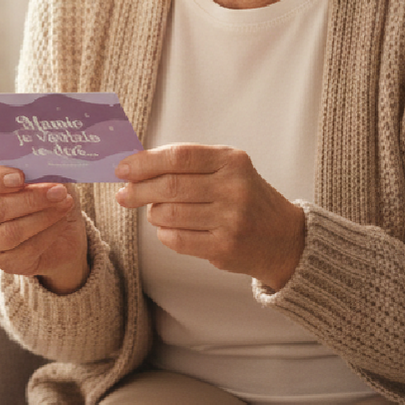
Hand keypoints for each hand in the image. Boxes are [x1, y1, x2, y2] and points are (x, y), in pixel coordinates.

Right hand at [0, 165, 89, 293]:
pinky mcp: (6, 262)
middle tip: (59, 190)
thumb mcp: (44, 177)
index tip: (21, 176)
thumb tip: (47, 162)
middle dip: (30, 199)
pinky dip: (49, 232)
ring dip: (43, 216)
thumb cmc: (46, 198)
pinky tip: (62, 221)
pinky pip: (26, 249)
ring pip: (11, 232)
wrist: (61, 235)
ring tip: (65, 203)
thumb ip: (39, 169)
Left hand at [115, 145, 305, 290]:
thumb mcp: (225, 169)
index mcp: (231, 161)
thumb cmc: (243, 196)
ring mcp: (231, 220)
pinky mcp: (225, 248)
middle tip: (123, 194)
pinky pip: (177, 239)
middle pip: (170, 186)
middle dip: (139, 190)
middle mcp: (234, 188)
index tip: (122, 168)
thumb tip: (133, 164)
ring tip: (155, 211)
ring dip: (153, 213)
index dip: (145, 162)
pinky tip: (168, 228)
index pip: (179, 157)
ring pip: (169, 214)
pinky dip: (164, 233)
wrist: (282, 237)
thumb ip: (185, 163)